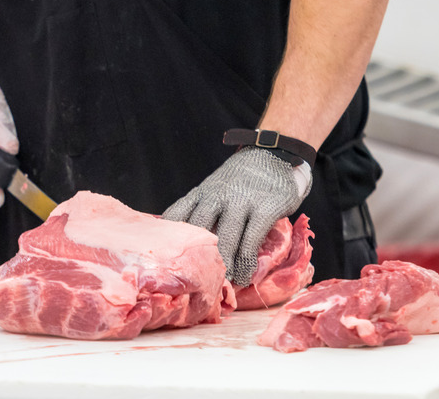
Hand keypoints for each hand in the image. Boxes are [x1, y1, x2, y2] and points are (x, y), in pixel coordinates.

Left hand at [162, 147, 311, 285]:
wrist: (274, 153)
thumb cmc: (241, 180)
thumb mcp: (214, 188)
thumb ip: (201, 210)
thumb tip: (184, 244)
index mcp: (200, 194)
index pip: (176, 216)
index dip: (168, 241)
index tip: (164, 263)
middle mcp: (217, 196)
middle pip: (198, 231)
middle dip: (195, 259)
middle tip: (194, 282)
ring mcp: (241, 200)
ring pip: (225, 238)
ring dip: (223, 265)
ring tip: (221, 285)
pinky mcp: (265, 207)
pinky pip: (251, 240)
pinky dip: (246, 261)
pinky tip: (244, 276)